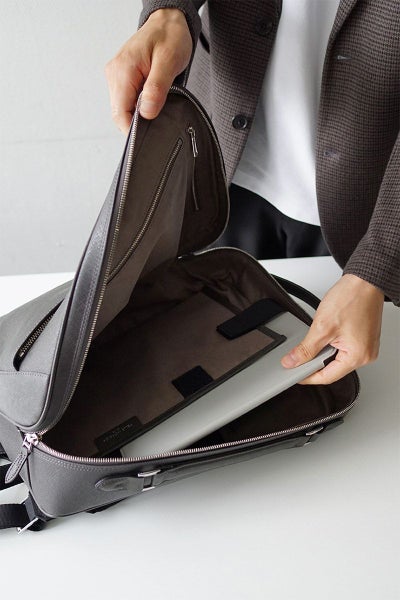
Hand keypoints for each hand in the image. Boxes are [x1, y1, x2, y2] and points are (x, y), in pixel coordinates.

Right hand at [105, 8, 191, 132]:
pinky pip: (127, 101)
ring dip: (138, 115)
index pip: (120, 113)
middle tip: (157, 123)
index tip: (148, 136)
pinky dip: (138, 107)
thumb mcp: (168, 61)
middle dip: (136, 124)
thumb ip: (157, 89)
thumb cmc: (170, 36)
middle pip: (120, 114)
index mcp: (123, 70)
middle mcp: (115, 74)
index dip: (133, 130)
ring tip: (155, 108)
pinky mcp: (123, 79)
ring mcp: (117, 77)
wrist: (168, 21)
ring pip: (123, 109)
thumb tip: (147, 113)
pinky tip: (150, 102)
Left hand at [281, 274, 384, 383]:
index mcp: (358, 356)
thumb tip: (293, 362)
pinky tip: (325, 335)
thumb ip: (305, 349)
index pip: (327, 376)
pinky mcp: (363, 338)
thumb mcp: (321, 327)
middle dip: (314, 363)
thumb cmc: (351, 299)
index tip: (294, 375)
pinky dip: (331, 345)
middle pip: (333, 368)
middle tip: (298, 357)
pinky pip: (343, 349)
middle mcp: (365, 354)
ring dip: (322, 352)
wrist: (364, 281)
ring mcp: (366, 346)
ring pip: (337, 358)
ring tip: (315, 338)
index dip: (308, 377)